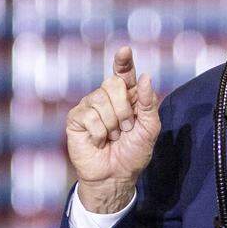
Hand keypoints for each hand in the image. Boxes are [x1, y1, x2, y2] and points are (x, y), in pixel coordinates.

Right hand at [65, 46, 160, 213]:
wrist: (115, 176)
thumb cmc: (133, 153)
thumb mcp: (149, 129)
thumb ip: (148, 103)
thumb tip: (145, 77)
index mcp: (126, 97)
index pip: (124, 73)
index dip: (123, 61)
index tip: (125, 51)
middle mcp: (106, 98)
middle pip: (114, 84)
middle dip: (124, 109)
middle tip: (126, 129)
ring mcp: (89, 106)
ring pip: (101, 100)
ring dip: (113, 124)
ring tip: (113, 137)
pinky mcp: (76, 118)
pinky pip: (90, 116)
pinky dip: (99, 133)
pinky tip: (99, 141)